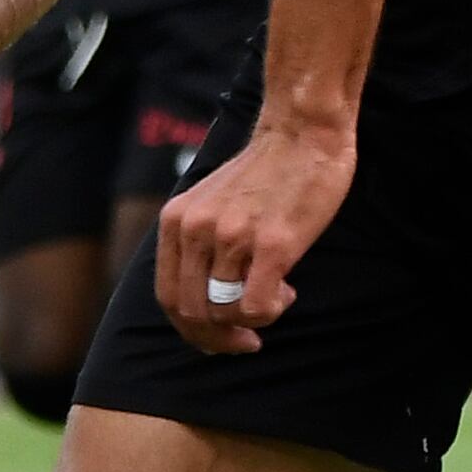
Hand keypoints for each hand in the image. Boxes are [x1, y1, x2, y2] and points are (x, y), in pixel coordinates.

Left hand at [154, 116, 352, 354]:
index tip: (220, 336)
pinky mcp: (271, 244)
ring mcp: (232, 237)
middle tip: (249, 340)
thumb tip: (208, 300)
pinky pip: (255, 306)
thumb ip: (200, 243)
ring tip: (279, 293)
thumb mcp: (211, 203)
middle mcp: (196, 230)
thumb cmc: (267, 171)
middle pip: (192, 313)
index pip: (168, 297)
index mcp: (176, 221)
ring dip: (253, 319)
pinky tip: (287, 290)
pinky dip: (269, 312)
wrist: (303, 131)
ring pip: (225, 313)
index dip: (192, 329)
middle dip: (220, 338)